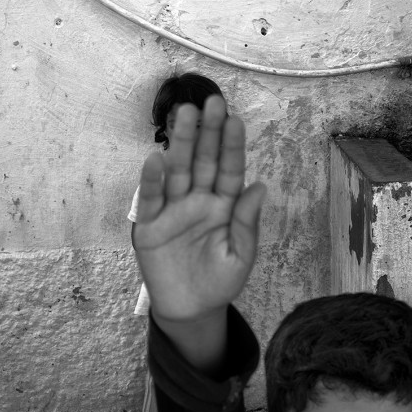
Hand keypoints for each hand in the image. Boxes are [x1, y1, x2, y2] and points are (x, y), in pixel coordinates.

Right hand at [133, 95, 265, 327]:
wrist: (190, 310)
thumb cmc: (219, 281)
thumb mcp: (241, 256)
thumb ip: (246, 223)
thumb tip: (259, 186)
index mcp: (225, 206)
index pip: (231, 170)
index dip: (233, 146)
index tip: (236, 120)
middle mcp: (199, 200)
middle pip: (204, 161)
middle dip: (207, 132)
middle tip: (212, 102)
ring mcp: (174, 209)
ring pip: (177, 170)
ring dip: (180, 143)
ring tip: (184, 114)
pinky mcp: (151, 225)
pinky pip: (152, 199)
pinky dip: (152, 180)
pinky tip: (155, 159)